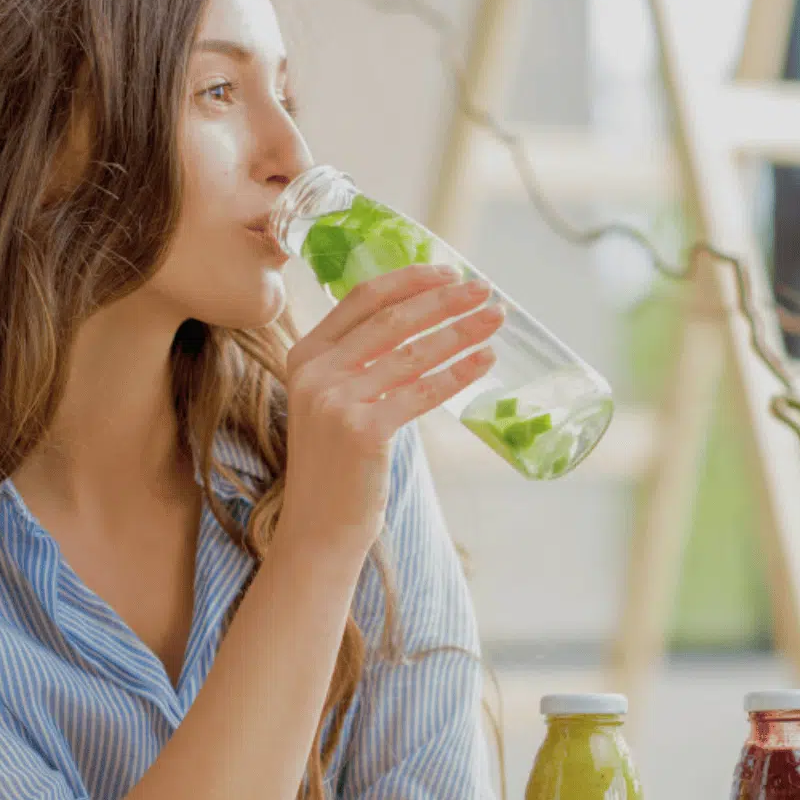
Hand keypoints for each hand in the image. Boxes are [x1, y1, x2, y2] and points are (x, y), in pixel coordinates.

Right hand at [279, 263, 501, 554]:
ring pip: (413, 351)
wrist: (318, 529)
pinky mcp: (363, 430)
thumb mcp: (334, 402)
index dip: (410, 280)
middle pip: (392, 318)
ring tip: (495, 318)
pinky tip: (485, 359)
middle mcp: (314, 371)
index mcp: (304, 355)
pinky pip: (422, 391)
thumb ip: (359, 362)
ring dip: (461, 329)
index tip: (448, 270)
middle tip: (484, 288)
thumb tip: (421, 320)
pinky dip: (458, 371)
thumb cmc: (338, 466)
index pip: (362, 298)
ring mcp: (335, 400)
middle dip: (444, 299)